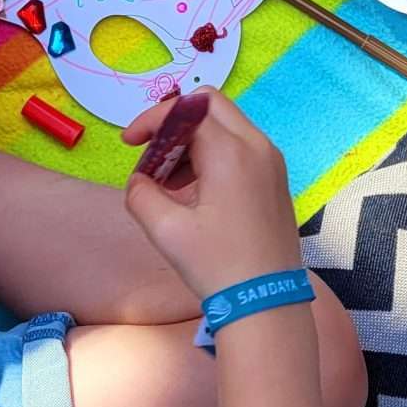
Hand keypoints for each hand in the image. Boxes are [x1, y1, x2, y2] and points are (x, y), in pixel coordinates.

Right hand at [122, 91, 301, 302]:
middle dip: (175, 123)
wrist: (267, 302)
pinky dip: (214, 154)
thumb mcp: (166, 231)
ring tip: (169, 182)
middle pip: (211, 105)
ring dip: (193, 140)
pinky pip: (241, 147)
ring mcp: (272, 162)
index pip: (187, 110)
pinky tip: (195, 192)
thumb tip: (140, 181)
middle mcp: (258, 146)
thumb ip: (141, 194)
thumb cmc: (217, 265)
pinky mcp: (276, 179)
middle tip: (152, 154)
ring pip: (227, 125)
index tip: (130, 143)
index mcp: (232, 152)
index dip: (152, 120)